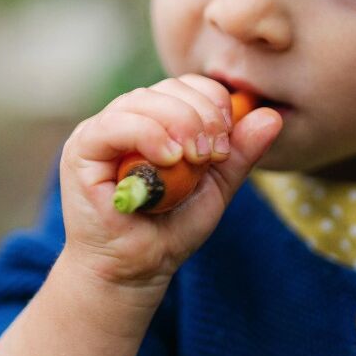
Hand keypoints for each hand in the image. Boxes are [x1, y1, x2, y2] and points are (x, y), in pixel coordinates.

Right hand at [58, 74, 282, 299]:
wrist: (136, 270)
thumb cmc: (171, 228)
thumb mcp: (216, 186)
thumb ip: (239, 152)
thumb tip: (272, 116)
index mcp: (155, 119)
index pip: (186, 86)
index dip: (212, 103)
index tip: (225, 145)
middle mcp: (126, 117)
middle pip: (168, 88)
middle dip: (201, 115)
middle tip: (212, 155)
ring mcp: (101, 130)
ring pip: (143, 100)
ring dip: (179, 124)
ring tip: (193, 159)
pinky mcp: (82, 148)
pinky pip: (116, 124)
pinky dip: (148, 135)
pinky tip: (169, 159)